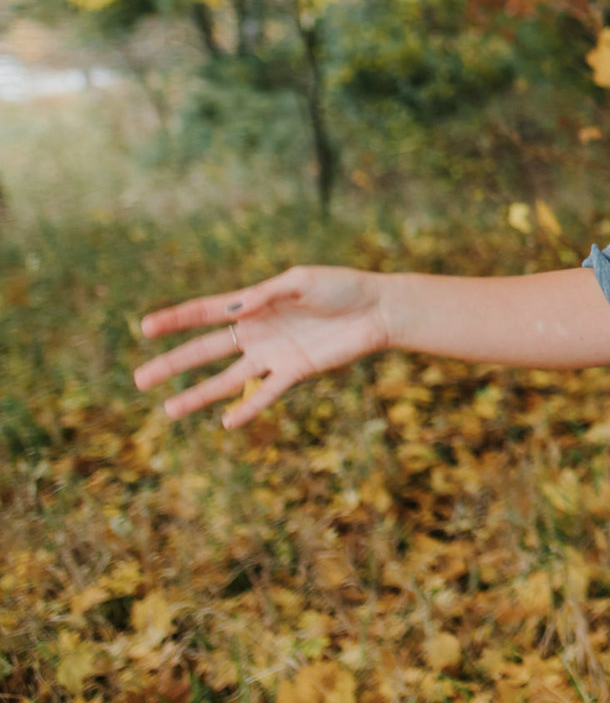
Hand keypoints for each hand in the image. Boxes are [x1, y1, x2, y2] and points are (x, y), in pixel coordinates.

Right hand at [133, 266, 391, 427]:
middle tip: (139, 379)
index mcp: (255, 304)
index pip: (206, 313)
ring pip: (227, 378)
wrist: (378, 309)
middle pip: (206, 350)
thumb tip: (236, 309)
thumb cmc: (341, 287)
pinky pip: (265, 392)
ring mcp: (274, 354)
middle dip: (172, 364)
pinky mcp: (296, 371)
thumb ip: (267, 293)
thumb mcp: (302, 280)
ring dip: (199, 395)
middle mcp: (258, 332)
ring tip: (168, 411)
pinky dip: (247, 407)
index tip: (145, 327)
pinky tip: (226, 422)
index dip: (176, 320)